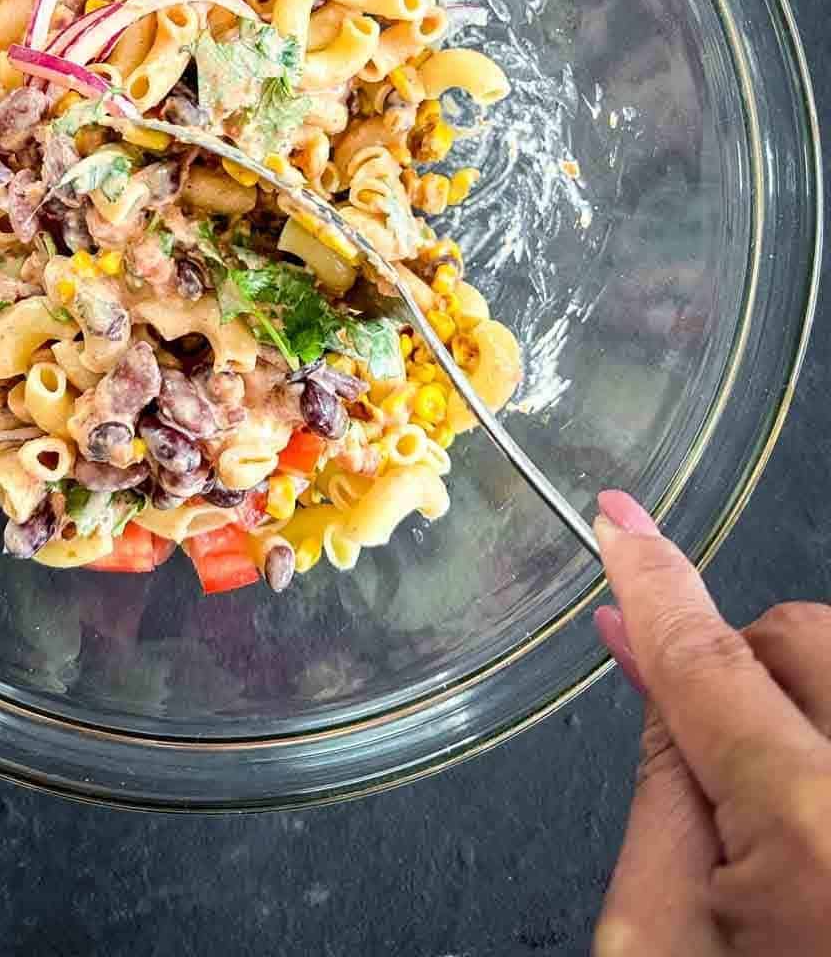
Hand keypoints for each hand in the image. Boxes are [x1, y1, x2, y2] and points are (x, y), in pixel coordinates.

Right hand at [592, 490, 830, 955]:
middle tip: (728, 771)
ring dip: (810, 707)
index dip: (649, 576)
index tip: (622, 518)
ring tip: (801, 822)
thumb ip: (658, 799)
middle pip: (802, 634)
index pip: (705, 658)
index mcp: (818, 838)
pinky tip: (819, 807)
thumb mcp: (660, 949)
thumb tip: (649, 671)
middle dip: (745, 669)